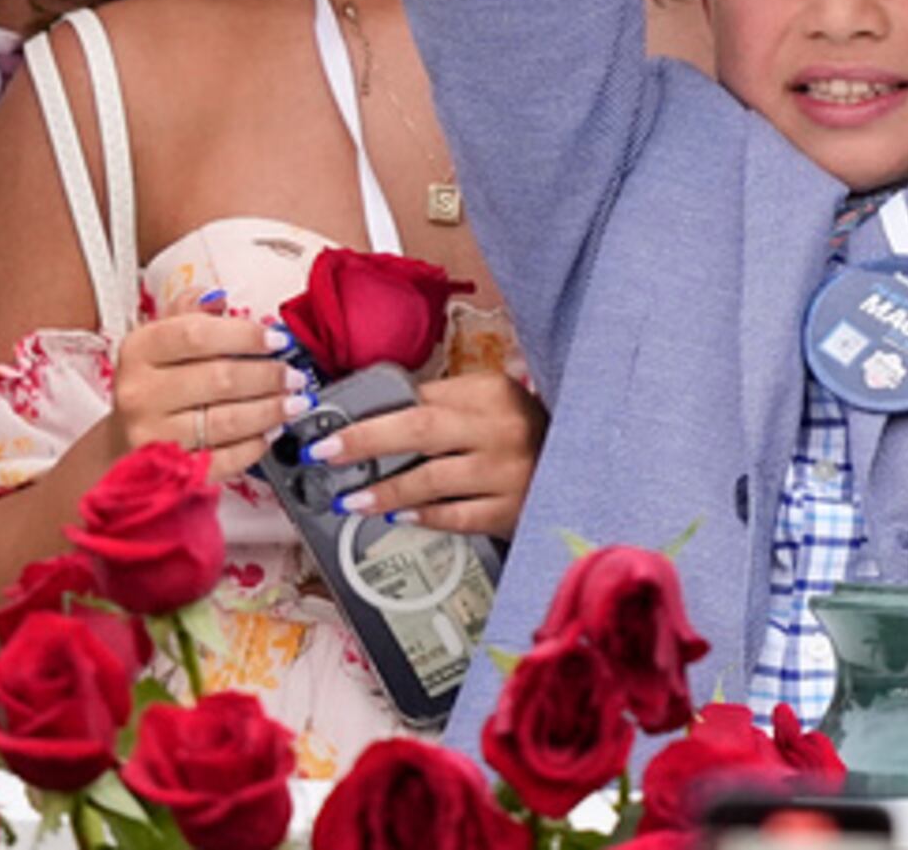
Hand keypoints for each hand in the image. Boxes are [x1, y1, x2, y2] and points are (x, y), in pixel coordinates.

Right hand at [110, 309, 298, 477]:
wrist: (124, 439)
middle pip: (219, 379)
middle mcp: (140, 393)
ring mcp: (152, 436)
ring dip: (270, 411)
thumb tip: (219, 298)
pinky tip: (270, 433)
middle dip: (268, 376)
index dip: (244, 335)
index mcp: (139, 350)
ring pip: (225, 421)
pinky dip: (253, 447)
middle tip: (295, 375)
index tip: (277, 339)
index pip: (197, 335)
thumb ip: (190, 311)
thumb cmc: (154, 382)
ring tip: (294, 402)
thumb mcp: (162, 337)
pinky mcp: (168, 472)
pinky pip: (222, 460)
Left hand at [301, 369, 545, 539]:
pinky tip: (398, 516)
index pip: (421, 398)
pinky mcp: (511, 509)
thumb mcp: (492, 406)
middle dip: (366, 441)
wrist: (580, 472)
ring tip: (350, 499)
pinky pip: (455, 515)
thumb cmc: (522, 436)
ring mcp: (508, 470)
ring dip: (384, 490)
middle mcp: (501, 426)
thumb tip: (375, 419)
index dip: (371, 413)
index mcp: (492, 391)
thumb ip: (445, 407)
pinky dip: (422, 516)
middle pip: (420, 428)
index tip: (333, 425)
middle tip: (327, 453)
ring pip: (432, 478)